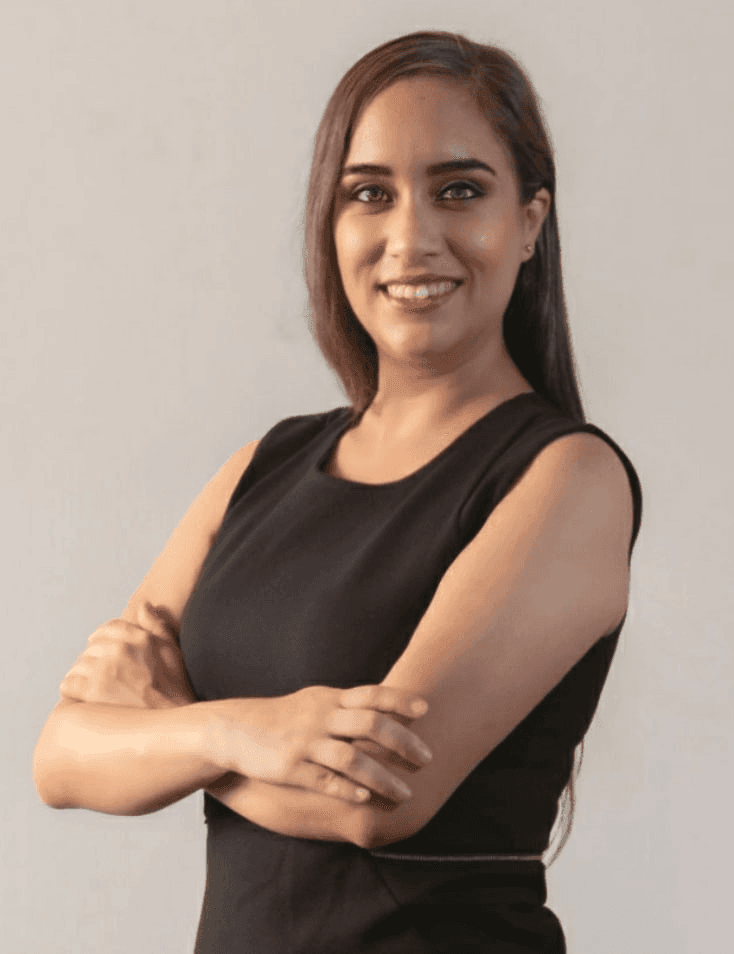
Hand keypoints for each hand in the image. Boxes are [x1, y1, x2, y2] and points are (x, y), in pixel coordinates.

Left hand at [58, 603, 196, 709]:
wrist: (173, 729)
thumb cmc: (175, 692)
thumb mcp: (173, 652)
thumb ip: (156, 626)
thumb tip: (143, 606)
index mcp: (140, 638)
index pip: (108, 628)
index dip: (105, 641)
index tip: (106, 654)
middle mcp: (122, 649)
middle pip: (91, 647)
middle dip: (95, 661)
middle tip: (105, 680)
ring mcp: (106, 670)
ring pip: (78, 665)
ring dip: (83, 677)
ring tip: (96, 692)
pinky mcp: (93, 692)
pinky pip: (68, 685)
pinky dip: (73, 692)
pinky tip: (86, 700)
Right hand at [208, 684, 431, 804]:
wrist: (233, 729)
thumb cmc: (283, 717)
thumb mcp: (315, 701)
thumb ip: (347, 705)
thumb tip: (389, 708)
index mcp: (329, 698)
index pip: (371, 694)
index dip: (399, 699)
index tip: (426, 709)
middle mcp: (320, 717)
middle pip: (369, 724)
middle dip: (403, 742)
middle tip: (426, 759)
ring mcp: (305, 743)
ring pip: (352, 757)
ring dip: (382, 777)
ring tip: (405, 793)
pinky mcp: (290, 768)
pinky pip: (324, 780)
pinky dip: (347, 789)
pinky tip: (366, 799)